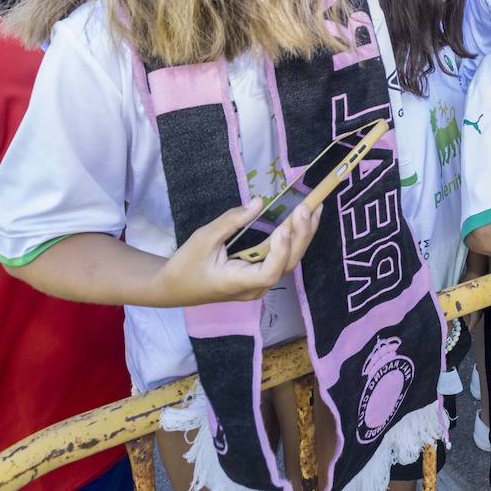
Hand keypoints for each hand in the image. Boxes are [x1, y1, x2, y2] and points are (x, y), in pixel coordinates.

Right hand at [151, 198, 321, 306]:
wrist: (175, 287)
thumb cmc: (186, 265)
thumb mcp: (203, 239)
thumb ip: (231, 221)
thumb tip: (259, 202)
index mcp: (237, 283)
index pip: (269, 272)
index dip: (280, 252)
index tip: (283, 227)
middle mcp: (254, 287)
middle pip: (286, 265)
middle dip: (301, 235)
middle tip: (309, 206)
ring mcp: (259, 283)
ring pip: (288, 262)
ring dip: (302, 235)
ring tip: (315, 209)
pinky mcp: (260, 276)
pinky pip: (282, 259)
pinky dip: (294, 239)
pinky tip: (302, 221)